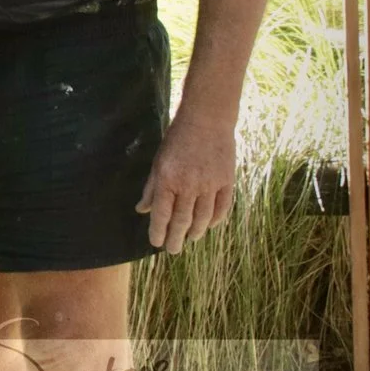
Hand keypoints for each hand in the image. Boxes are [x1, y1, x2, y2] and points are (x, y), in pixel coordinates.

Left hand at [135, 113, 237, 252]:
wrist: (207, 120)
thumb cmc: (177, 140)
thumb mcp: (158, 162)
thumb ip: (152, 188)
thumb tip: (142, 210)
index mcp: (168, 179)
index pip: (162, 214)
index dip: (159, 231)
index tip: (156, 244)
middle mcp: (189, 185)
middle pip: (182, 220)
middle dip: (176, 238)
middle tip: (173, 250)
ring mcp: (210, 184)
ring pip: (204, 218)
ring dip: (196, 231)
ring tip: (190, 239)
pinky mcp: (227, 181)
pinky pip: (222, 208)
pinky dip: (216, 220)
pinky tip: (210, 226)